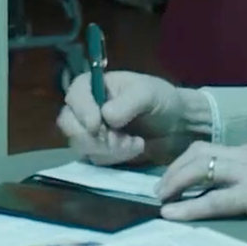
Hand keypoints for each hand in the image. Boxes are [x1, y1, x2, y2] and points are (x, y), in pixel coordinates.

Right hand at [55, 70, 199, 165]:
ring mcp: (91, 132)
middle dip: (93, 137)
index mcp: (94, 86)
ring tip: (136, 143)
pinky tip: (136, 148)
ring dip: (109, 149)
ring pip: (82, 145)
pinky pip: (96, 159)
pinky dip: (116, 158)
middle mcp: (87, 108)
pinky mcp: (99, 152)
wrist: (177, 126)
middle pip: (69, 124)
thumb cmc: (161, 100)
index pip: (74, 96)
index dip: (81, 111)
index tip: (96, 124)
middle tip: (119, 140)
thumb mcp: (149, 93)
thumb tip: (105, 116)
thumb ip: (128, 102)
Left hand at [156, 140, 246, 224]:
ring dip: (174, 183)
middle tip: (161, 187)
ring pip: (199, 169)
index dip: (190, 161)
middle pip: (199, 153)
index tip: (177, 174)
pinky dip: (189, 207)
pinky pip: (214, 201)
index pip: (215, 148)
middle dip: (174, 169)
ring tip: (160, 198)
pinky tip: (173, 214)